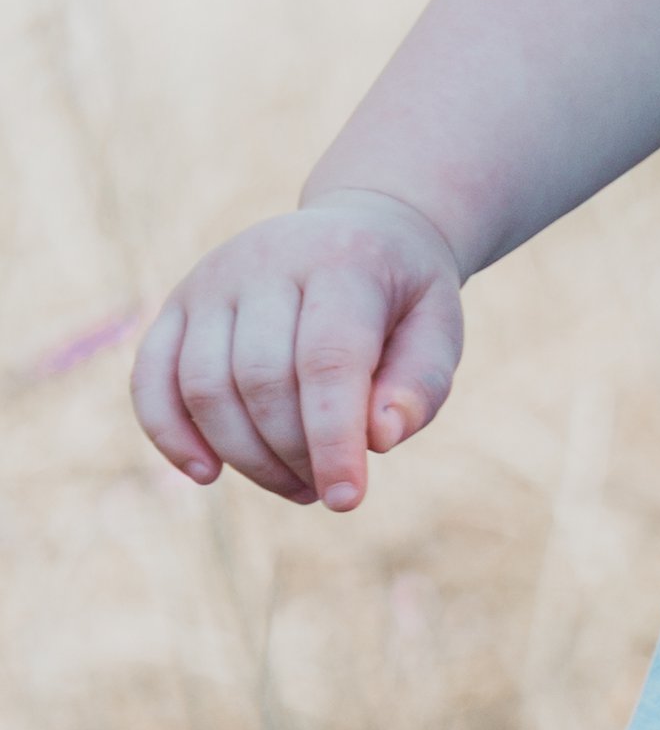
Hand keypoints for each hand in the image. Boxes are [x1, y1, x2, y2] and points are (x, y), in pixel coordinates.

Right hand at [131, 192, 464, 512]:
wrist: (359, 229)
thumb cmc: (402, 298)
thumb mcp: (438, 329)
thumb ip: (419, 385)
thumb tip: (379, 439)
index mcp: (341, 260)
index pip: (326, 359)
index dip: (333, 438)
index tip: (347, 500)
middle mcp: (265, 260)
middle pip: (260, 379)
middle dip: (293, 454)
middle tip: (325, 488)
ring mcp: (212, 279)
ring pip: (204, 386)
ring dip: (245, 457)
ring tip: (294, 485)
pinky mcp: (178, 303)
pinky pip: (151, 378)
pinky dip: (170, 435)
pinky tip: (207, 474)